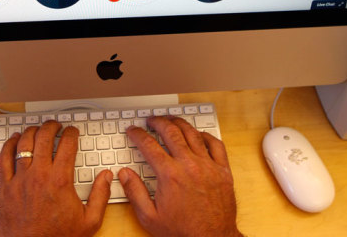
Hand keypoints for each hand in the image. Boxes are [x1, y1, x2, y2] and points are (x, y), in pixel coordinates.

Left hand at [0, 121, 112, 236]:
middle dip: (51, 126)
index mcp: (60, 180)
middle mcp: (39, 175)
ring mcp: (20, 180)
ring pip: (23, 144)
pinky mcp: (5, 187)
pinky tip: (14, 140)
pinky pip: (4, 159)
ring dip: (31, 131)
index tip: (73, 131)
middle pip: (44, 137)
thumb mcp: (89, 222)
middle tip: (56, 125)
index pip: (67, 144)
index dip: (71, 132)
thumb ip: (100, 196)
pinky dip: (9, 145)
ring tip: (37, 129)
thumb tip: (107, 176)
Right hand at [119, 116, 242, 236]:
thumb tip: (124, 174)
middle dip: (158, 122)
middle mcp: (189, 165)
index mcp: (170, 175)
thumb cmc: (183, 231)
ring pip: (192, 134)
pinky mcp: (223, 171)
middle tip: (151, 120)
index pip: (149, 145)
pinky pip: (215, 144)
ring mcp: (208, 166)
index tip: (134, 131)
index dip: (138, 134)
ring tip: (171, 120)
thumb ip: (134, 192)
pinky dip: (205, 135)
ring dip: (179, 123)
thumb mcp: (149, 217)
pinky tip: (198, 134)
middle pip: (171, 132)